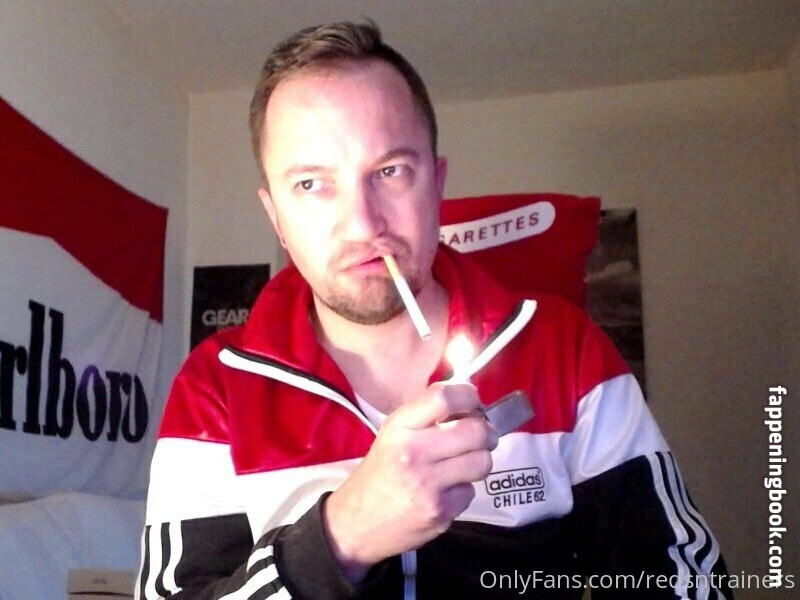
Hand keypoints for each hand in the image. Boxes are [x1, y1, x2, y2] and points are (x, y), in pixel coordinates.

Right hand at [322, 382, 498, 581]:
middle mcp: (414, 451)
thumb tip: (471, 405)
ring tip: (465, 464)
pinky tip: (446, 492)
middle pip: (475, 430)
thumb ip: (426, 417)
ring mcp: (428, 484)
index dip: (469, 396)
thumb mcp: (392, 434)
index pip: (445, 397)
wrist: (355, 524)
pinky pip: (471, 491)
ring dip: (479, 461)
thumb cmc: (379, 473)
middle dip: (486, 433)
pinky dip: (463, 491)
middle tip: (481, 437)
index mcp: (400, 426)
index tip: (474, 403)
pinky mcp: (440, 512)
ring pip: (482, 461)